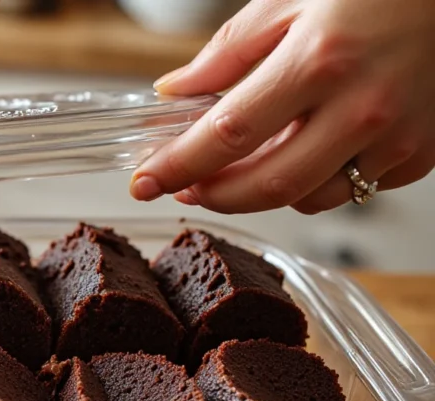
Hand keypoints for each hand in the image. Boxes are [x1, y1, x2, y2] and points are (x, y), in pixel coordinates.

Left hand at [130, 0, 434, 213]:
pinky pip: (351, 188)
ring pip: (308, 198)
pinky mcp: (420, 153)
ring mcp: (396, 137)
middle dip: (212, 195)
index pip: (227, 134)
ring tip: (237, 167)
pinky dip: (314, 181)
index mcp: (319, 60)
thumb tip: (175, 90)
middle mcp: (362, 107)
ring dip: (260, 192)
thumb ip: (228, 51)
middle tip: (184, 186)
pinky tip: (301, 151)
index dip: (177, 165)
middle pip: (265, 185)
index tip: (144, 181)